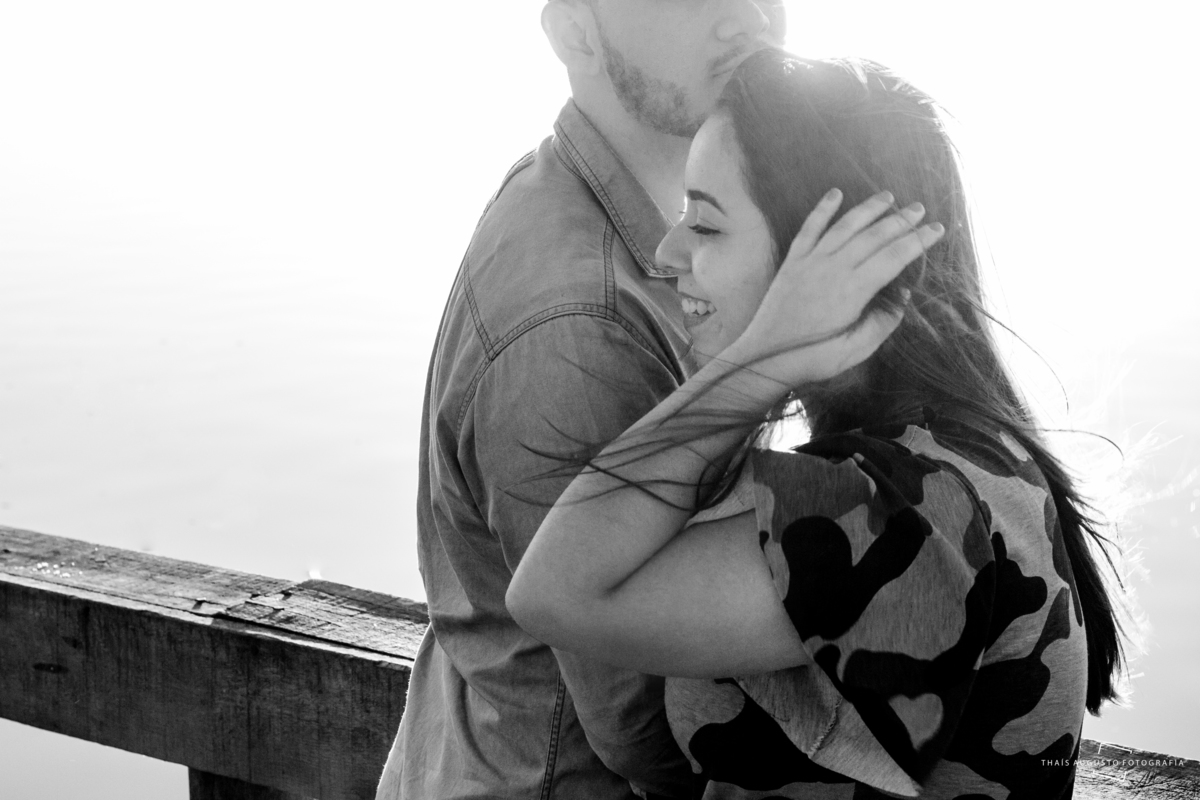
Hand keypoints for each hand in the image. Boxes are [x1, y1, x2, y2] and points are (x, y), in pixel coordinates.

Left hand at [728, 188, 943, 386]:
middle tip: (919, 209)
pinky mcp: (793, 262)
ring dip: (868, 209)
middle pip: (874, 236)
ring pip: (845, 226)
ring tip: (888, 196)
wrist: (763, 358)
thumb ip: (882, 322)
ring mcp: (811, 261)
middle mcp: (834, 268)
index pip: (894, 256)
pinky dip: (823, 209)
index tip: (937, 230)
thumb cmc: (813, 358)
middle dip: (900, 220)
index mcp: (854, 290)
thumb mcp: (856, 350)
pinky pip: (810, 228)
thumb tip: (902, 296)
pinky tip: (835, 193)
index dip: (918, 241)